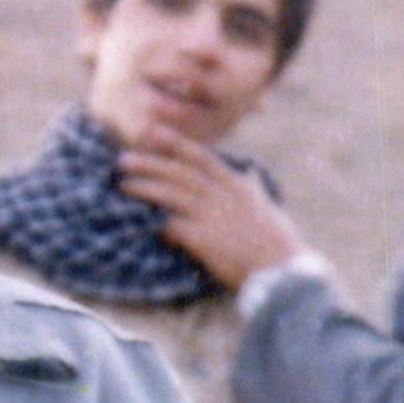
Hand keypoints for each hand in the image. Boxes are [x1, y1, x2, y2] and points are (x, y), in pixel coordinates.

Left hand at [114, 123, 307, 288]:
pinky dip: (155, 223)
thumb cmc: (277, 241)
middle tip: (123, 159)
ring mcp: (212, 215)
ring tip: (122, 184)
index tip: (154, 133)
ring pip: (171, 194)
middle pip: (179, 173)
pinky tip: (137, 223)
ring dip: (145, 188)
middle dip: (150, 164)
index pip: (201, 158)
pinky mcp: (203, 239)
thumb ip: (254, 188)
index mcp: (236, 185)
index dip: (176, 144)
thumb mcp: (266, 206)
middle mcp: (222, 195)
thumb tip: (251, 174)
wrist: (281, 269)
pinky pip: (171, 226)